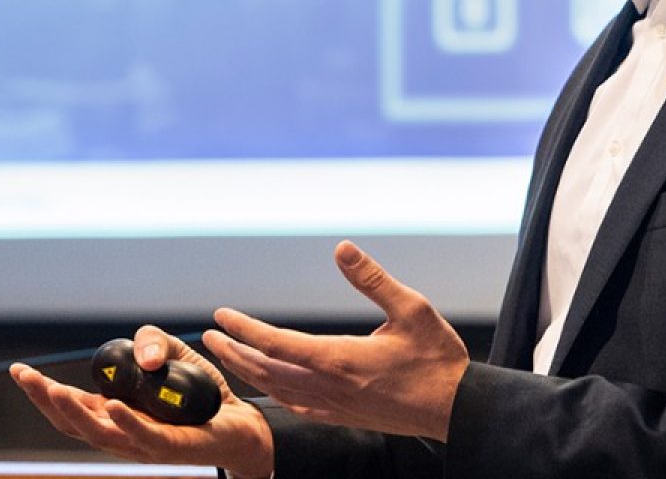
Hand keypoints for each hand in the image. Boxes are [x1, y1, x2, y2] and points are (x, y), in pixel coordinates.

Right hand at [11, 325, 273, 478]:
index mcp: (115, 416)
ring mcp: (144, 445)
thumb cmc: (199, 396)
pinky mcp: (172, 448)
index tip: (18, 370)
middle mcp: (122, 434)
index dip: (41, 391)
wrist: (241, 423)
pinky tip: (111, 406)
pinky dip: (125, 422)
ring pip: (101, 434)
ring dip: (75, 412)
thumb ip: (151, 343)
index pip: (69, 408)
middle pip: (73, 424)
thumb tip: (144, 356)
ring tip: (54, 390)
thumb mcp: (172, 354)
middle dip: (45, 400)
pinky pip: (144, 437)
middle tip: (25, 376)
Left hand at [205, 241, 468, 441]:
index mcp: (340, 360)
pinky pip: (295, 407)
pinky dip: (273, 393)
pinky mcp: (343, 417)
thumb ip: (373, 280)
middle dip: (233, 351)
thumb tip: (342, 249)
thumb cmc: (438, 360)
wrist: (457, 410)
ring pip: (276, 391)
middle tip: (209, 335)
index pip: (276, 343)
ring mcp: (334, 406)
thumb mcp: (412, 309)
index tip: (221, 315)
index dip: (244, 328)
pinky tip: (271, 385)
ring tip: (230, 355)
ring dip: (248, 371)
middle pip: (265, 371)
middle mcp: (329, 388)